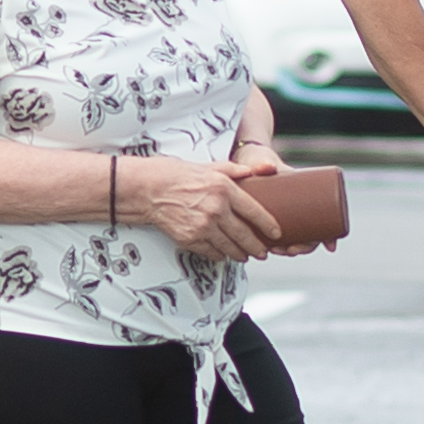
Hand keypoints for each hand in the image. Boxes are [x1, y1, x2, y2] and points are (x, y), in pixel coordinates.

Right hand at [127, 156, 273, 261]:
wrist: (148, 189)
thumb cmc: (176, 176)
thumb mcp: (208, 167)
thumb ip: (234, 170)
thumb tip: (257, 171)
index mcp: (224, 189)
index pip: (254, 211)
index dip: (268, 225)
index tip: (276, 233)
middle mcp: (216, 209)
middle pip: (244, 235)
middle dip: (257, 246)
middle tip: (263, 252)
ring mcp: (203, 226)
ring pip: (229, 247)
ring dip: (240, 254)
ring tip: (246, 256)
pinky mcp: (190, 239)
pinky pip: (211, 252)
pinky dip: (219, 255)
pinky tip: (224, 255)